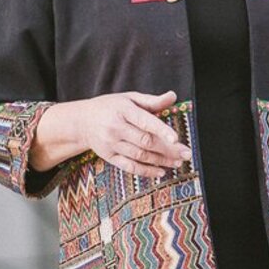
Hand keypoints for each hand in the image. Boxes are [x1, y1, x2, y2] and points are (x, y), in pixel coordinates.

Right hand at [32, 90, 185, 175]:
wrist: (82, 121)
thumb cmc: (111, 106)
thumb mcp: (129, 98)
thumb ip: (152, 100)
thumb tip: (173, 96)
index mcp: (123, 110)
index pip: (145, 121)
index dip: (161, 130)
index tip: (176, 138)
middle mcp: (116, 128)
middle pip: (146, 141)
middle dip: (168, 149)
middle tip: (187, 154)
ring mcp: (111, 144)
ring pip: (140, 155)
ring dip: (161, 161)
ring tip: (178, 163)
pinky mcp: (108, 156)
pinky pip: (129, 167)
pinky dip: (146, 171)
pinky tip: (161, 172)